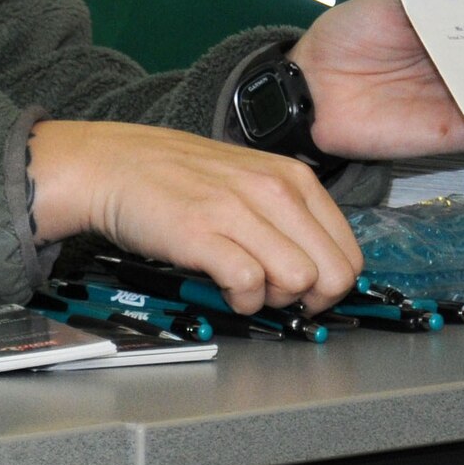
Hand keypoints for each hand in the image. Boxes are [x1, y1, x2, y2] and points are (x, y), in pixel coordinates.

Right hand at [24, 120, 361, 313]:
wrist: (114, 165)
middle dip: (312, 299)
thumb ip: (289, 216)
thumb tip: (321, 267)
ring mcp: (239, 210)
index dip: (332, 285)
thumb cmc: (179, 179)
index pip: (349, 253)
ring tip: (246, 287)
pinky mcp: (203, 233)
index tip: (306, 292)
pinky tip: (224, 288)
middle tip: (277, 295)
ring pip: (299, 281)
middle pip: (334, 274)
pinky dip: (241, 299)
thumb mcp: (251, 181)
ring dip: (275, 299)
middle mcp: (274, 190)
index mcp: (292, 178)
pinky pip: (249, 283)